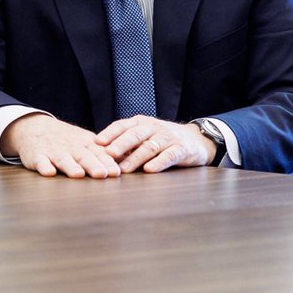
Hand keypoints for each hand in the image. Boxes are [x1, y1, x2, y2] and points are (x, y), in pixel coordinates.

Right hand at [0, 113, 121, 178]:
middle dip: (93, 165)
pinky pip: (40, 161)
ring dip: (71, 166)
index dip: (107, 162)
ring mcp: (53, 150)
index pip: (98, 153)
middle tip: (102, 174)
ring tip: (78, 174)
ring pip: (63, 158)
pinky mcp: (37, 155)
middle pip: (83, 156)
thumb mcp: (86, 143)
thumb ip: (104, 154)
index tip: (116, 172)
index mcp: (84, 144)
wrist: (36, 127)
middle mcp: (70, 146)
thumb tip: (132, 161)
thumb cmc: (67, 141)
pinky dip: (44, 166)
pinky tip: (48, 172)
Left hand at [95, 115, 216, 172]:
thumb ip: (127, 143)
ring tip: (124, 169)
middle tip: (107, 155)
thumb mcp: (145, 135)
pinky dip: (158, 163)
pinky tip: (149, 170)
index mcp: (141, 122)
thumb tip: (101, 154)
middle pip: (134, 135)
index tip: (96, 143)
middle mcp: (154, 127)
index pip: (122, 125)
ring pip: (149, 147)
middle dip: (120, 145)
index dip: (109, 133)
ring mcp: (168, 137)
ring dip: (135, 158)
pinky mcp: (181, 149)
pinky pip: (169, 156)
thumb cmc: (163, 139)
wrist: (196, 139)